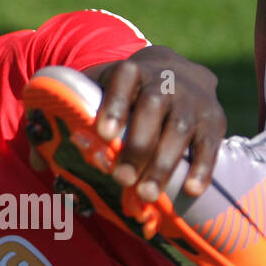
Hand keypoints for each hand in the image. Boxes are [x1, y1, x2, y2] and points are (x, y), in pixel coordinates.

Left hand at [86, 47, 226, 201]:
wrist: (178, 72)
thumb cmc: (128, 94)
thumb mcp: (105, 90)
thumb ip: (82, 117)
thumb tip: (51, 159)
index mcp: (133, 71)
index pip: (124, 80)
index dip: (115, 106)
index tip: (104, 134)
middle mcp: (166, 80)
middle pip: (153, 108)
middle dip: (137, 146)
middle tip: (122, 179)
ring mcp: (192, 100)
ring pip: (179, 129)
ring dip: (163, 164)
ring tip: (147, 194)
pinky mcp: (214, 120)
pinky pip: (210, 144)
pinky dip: (202, 167)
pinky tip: (191, 190)